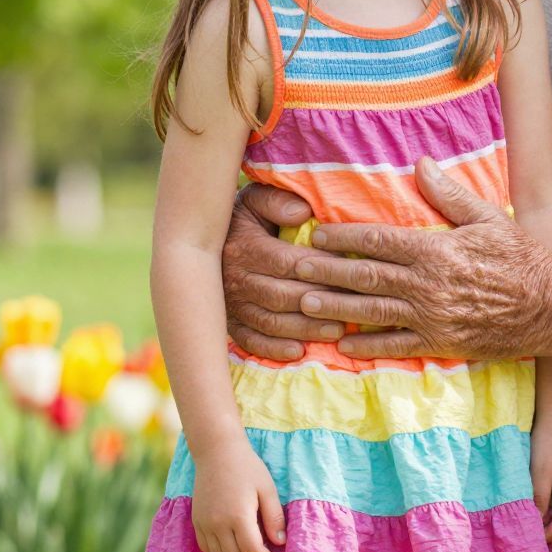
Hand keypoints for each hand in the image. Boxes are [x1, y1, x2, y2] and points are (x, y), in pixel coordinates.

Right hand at [192, 436, 286, 551]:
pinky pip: (207, 548)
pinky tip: (234, 550)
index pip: (253, 551)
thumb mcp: (268, 490)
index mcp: (238, 516)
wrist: (217, 451)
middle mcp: (218, 524)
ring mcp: (204, 524)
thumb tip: (280, 543)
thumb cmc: (247, 468)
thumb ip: (274, 518)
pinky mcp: (197, 521)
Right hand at [223, 182, 344, 360]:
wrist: (198, 242)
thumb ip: (277, 201)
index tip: (349, 271)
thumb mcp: (255, 200)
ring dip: (305, 329)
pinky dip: (274, 349)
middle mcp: (235, 278)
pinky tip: (299, 351)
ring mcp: (231, 304)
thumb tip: (302, 215)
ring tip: (337, 331)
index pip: (287, 262)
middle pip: (282, 296)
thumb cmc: (242, 219)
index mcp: (245, 247)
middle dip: (320, 303)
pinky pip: (250, 340)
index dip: (320, 269)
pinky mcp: (229, 323)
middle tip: (353, 307)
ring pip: (271, 322)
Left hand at [294, 157, 551, 360]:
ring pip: (372, 311)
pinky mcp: (440, 343)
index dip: (344, 237)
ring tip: (304, 302)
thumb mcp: (488, 219)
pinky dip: (367, 345)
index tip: (317, 233)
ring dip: (335, 306)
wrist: (551, 308)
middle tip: (293, 266)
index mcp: (436, 250)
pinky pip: (396, 346)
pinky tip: (342, 344)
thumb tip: (420, 163)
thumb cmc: (522, 259)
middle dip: (326, 271)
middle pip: (366, 276)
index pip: (379, 240)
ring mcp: (432, 317)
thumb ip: (450, 194)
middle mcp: (427, 285)